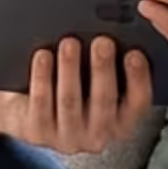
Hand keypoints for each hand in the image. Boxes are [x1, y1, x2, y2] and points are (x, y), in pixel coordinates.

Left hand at [2, 35, 155, 154]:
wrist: (29, 111)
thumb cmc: (72, 88)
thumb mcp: (95, 81)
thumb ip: (108, 66)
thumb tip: (115, 32)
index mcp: (120, 121)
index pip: (137, 103)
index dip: (138, 79)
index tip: (135, 54)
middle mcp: (97, 135)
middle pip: (103, 101)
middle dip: (103, 68)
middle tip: (102, 42)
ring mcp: (67, 136)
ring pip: (70, 101)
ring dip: (71, 69)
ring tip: (69, 43)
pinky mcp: (38, 132)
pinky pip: (40, 104)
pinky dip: (43, 77)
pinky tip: (43, 55)